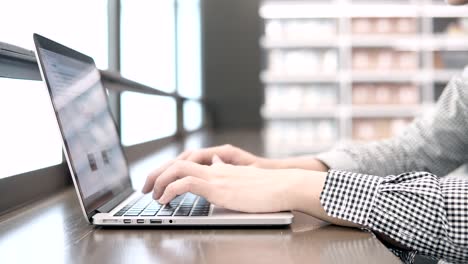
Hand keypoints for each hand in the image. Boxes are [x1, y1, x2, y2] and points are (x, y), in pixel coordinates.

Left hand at [143, 155, 305, 212]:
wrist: (285, 184)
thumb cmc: (270, 186)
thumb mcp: (246, 178)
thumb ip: (229, 173)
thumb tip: (218, 167)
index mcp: (220, 167)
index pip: (187, 162)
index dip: (170, 170)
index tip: (159, 182)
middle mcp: (215, 168)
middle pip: (177, 161)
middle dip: (157, 173)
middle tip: (145, 187)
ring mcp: (216, 176)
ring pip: (177, 168)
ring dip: (159, 181)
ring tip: (151, 195)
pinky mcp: (218, 187)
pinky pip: (185, 183)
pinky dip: (169, 189)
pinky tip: (164, 199)